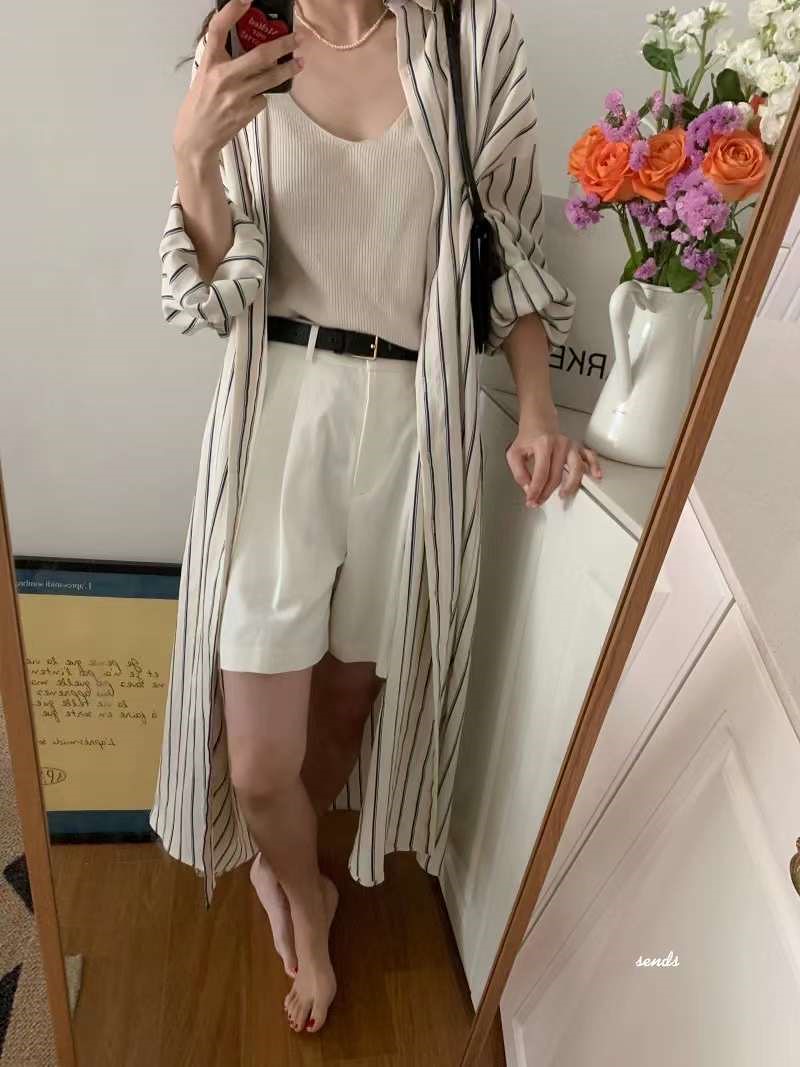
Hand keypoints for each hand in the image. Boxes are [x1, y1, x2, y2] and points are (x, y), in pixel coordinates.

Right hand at [173, 0, 302, 162]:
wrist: (196, 140)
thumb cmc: (198, 106)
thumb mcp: (203, 76)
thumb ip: (222, 61)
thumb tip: (245, 47)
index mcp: (209, 64)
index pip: (218, 30)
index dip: (232, 11)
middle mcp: (223, 77)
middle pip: (260, 56)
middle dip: (283, 45)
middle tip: (297, 38)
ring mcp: (237, 96)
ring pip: (270, 79)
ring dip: (288, 69)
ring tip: (300, 63)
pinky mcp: (247, 112)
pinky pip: (263, 98)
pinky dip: (263, 95)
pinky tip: (256, 98)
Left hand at [505, 427, 602, 507]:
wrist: (539, 423)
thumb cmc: (528, 438)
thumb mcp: (514, 454)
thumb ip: (519, 473)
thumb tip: (528, 489)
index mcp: (543, 444)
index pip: (541, 473)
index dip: (535, 490)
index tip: (531, 500)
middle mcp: (560, 444)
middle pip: (557, 475)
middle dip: (547, 492)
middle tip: (539, 502)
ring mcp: (571, 446)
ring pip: (576, 468)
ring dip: (570, 485)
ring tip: (562, 495)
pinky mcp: (578, 448)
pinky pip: (590, 457)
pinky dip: (595, 466)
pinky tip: (596, 475)